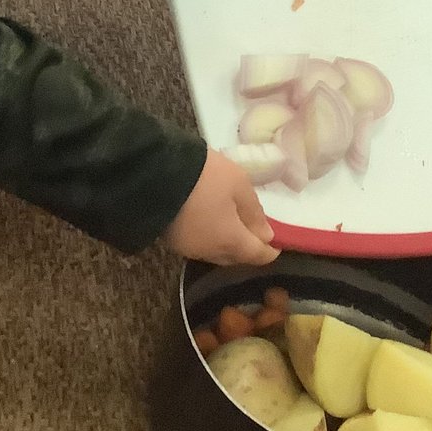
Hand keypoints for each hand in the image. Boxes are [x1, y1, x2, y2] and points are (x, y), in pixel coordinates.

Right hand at [163, 148, 280, 266]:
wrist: (154, 173)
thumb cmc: (205, 177)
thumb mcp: (238, 184)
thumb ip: (254, 211)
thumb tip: (266, 235)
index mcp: (230, 242)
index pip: (257, 255)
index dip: (270, 251)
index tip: (277, 244)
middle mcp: (210, 252)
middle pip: (235, 257)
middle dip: (247, 247)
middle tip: (255, 230)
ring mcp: (188, 248)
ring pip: (215, 252)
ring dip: (227, 242)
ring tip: (231, 222)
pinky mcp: (171, 240)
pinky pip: (199, 244)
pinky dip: (209, 236)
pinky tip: (209, 220)